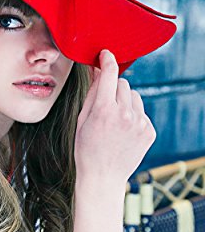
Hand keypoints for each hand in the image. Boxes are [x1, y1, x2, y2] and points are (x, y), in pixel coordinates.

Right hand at [74, 50, 156, 183]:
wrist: (102, 177)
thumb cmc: (86, 149)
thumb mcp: (82, 119)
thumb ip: (92, 93)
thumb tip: (98, 71)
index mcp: (104, 110)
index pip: (110, 74)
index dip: (108, 60)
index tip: (106, 54)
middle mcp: (125, 114)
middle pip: (124, 83)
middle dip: (114, 87)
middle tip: (105, 103)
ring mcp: (140, 123)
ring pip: (134, 96)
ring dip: (125, 101)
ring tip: (115, 120)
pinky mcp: (149, 131)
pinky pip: (142, 112)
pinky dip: (133, 116)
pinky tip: (123, 131)